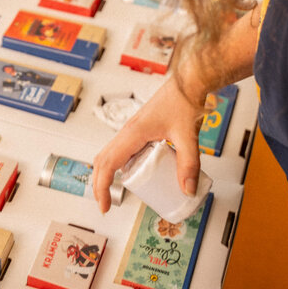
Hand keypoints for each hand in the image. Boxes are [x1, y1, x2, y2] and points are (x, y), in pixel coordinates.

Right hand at [92, 74, 203, 212]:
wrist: (188, 83)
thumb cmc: (185, 102)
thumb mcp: (188, 137)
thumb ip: (189, 164)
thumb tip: (187, 190)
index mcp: (133, 133)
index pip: (108, 164)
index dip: (102, 187)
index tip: (104, 205)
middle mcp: (128, 131)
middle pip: (102, 160)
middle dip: (99, 183)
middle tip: (106, 204)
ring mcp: (132, 129)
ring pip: (109, 153)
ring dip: (106, 172)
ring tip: (114, 191)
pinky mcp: (139, 128)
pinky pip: (121, 149)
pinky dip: (118, 163)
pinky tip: (133, 173)